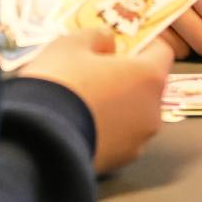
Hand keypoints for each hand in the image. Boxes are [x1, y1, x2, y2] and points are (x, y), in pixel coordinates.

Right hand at [20, 29, 173, 173]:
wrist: (38, 138)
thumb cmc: (61, 81)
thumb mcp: (73, 44)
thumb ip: (98, 37)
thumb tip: (109, 44)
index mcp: (149, 77)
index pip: (162, 52)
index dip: (144, 44)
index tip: (124, 44)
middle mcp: (152, 111)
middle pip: (147, 86)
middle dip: (127, 76)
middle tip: (96, 71)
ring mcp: (137, 142)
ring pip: (133, 114)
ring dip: (117, 105)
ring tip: (83, 100)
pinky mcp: (119, 165)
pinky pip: (118, 138)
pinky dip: (105, 129)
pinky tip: (79, 123)